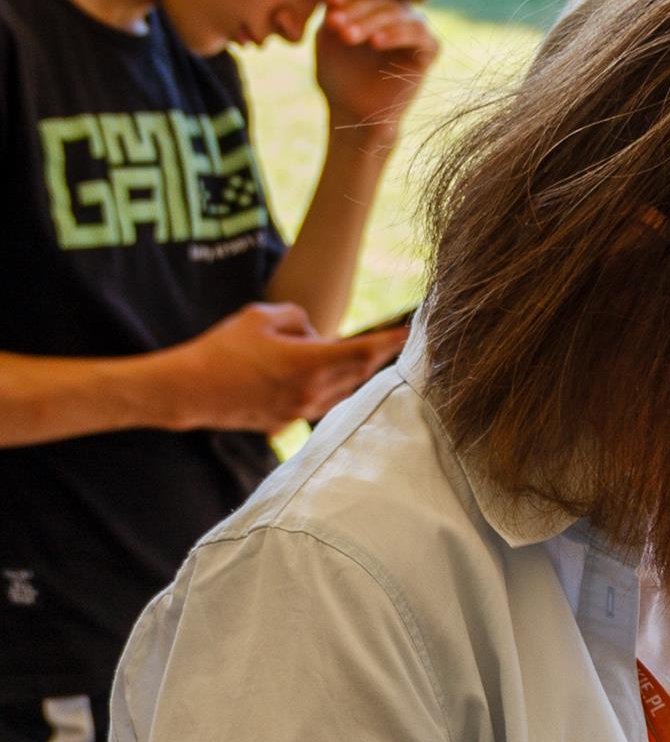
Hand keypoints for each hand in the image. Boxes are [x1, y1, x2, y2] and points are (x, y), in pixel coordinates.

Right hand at [151, 303, 406, 432]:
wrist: (187, 391)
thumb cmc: (221, 350)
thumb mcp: (259, 317)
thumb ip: (296, 319)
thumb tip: (314, 333)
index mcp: (309, 363)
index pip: (363, 352)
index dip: (389, 342)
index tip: (409, 333)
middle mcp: (311, 392)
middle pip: (358, 373)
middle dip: (375, 356)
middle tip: (390, 341)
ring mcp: (300, 412)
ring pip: (342, 391)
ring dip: (352, 374)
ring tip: (360, 357)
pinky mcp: (287, 423)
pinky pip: (321, 403)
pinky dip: (330, 388)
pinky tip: (323, 377)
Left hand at [313, 0, 439, 137]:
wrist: (356, 112)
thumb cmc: (339, 77)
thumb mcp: (328, 40)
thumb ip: (332, 15)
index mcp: (374, 10)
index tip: (329, 1)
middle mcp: (397, 16)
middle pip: (380, 1)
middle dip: (356, 12)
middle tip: (336, 26)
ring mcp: (415, 30)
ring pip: (398, 14)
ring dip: (372, 23)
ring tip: (348, 37)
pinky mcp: (430, 49)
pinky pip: (418, 33)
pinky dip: (397, 34)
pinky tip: (376, 43)